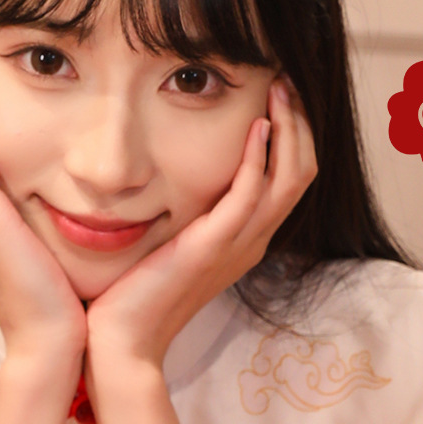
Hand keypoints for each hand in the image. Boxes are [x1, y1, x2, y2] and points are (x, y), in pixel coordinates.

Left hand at [85, 80, 318, 372]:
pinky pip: (252, 194)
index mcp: (243, 241)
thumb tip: (169, 176)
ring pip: (290, 178)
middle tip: (285, 81)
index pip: (289, 179)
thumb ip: (183, 213)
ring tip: (278, 90)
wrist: (121, 342)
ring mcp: (237, 246)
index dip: (292, 135)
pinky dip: (259, 157)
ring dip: (289, 128)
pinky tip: (254, 126)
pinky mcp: (213, 247)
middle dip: (299, 122)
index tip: (276, 96)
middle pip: (302, 172)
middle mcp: (250, 242)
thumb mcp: (169, 245)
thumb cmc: (133, 296)